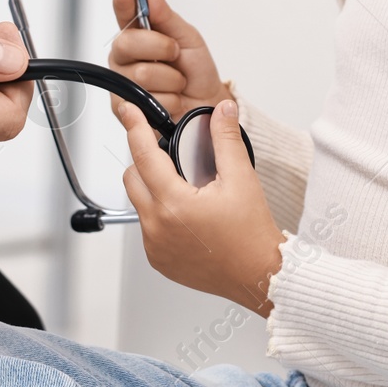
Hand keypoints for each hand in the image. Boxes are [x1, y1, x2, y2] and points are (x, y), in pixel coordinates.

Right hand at [108, 0, 231, 120]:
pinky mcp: (125, 107)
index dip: (122, 3)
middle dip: (161, 47)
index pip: (123, 14)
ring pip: (142, 74)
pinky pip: (148, 99)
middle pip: (128, 43)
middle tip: (175, 53)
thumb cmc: (196, 71)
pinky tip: (171, 98)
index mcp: (138, 35)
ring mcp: (123, 82)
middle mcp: (125, 57)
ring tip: (176, 81)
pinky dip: (170, 99)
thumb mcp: (188, 38)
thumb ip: (167, 17)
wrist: (205, 104)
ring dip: (171, 78)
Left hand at [118, 96, 282, 315]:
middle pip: (132, 179)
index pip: (143, 154)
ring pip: (139, 203)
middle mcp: (157, 227)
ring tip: (183, 187)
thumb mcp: (241, 178)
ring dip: (152, 188)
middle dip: (145, 160)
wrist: (259, 276)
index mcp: (174, 204)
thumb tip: (223, 111)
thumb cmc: (252, 235)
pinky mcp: (158, 260)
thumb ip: (226, 139)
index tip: (128, 112)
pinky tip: (184, 212)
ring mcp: (155, 247)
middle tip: (170, 155)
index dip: (134, 127)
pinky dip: (158, 214)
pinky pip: (146, 228)